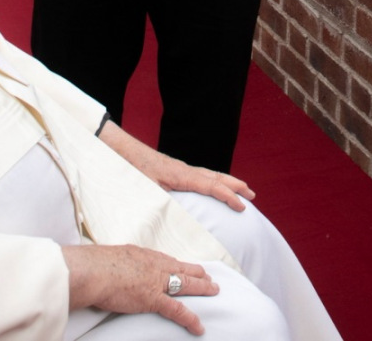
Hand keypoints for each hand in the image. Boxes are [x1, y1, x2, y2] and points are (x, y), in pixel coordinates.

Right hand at [62, 244, 216, 333]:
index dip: (180, 265)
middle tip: (210, 277)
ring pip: (188, 284)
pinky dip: (190, 319)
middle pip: (184, 268)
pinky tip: (199, 327)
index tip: (187, 268)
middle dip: (199, 273)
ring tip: (215, 291)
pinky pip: (178, 310)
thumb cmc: (96, 265)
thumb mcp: (113, 257)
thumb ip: (121, 263)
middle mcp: (156, 265)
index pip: (169, 260)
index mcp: (146, 255)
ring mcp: (157, 282)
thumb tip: (116, 267)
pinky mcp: (154, 299)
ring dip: (203, 288)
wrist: (94, 271)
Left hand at [100, 122, 253, 211]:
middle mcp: (183, 170)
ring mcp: (179, 168)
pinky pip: (200, 175)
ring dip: (226, 181)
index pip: (211, 186)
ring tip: (241, 188)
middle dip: (235, 186)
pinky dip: (213, 180)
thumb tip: (170, 221)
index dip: (228, 197)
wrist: (119, 150)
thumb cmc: (129, 170)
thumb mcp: (143, 192)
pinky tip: (211, 185)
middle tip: (252, 195)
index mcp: (180, 176)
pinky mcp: (173, 169)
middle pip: (216, 177)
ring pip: (209, 174)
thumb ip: (158, 205)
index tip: (243, 207)